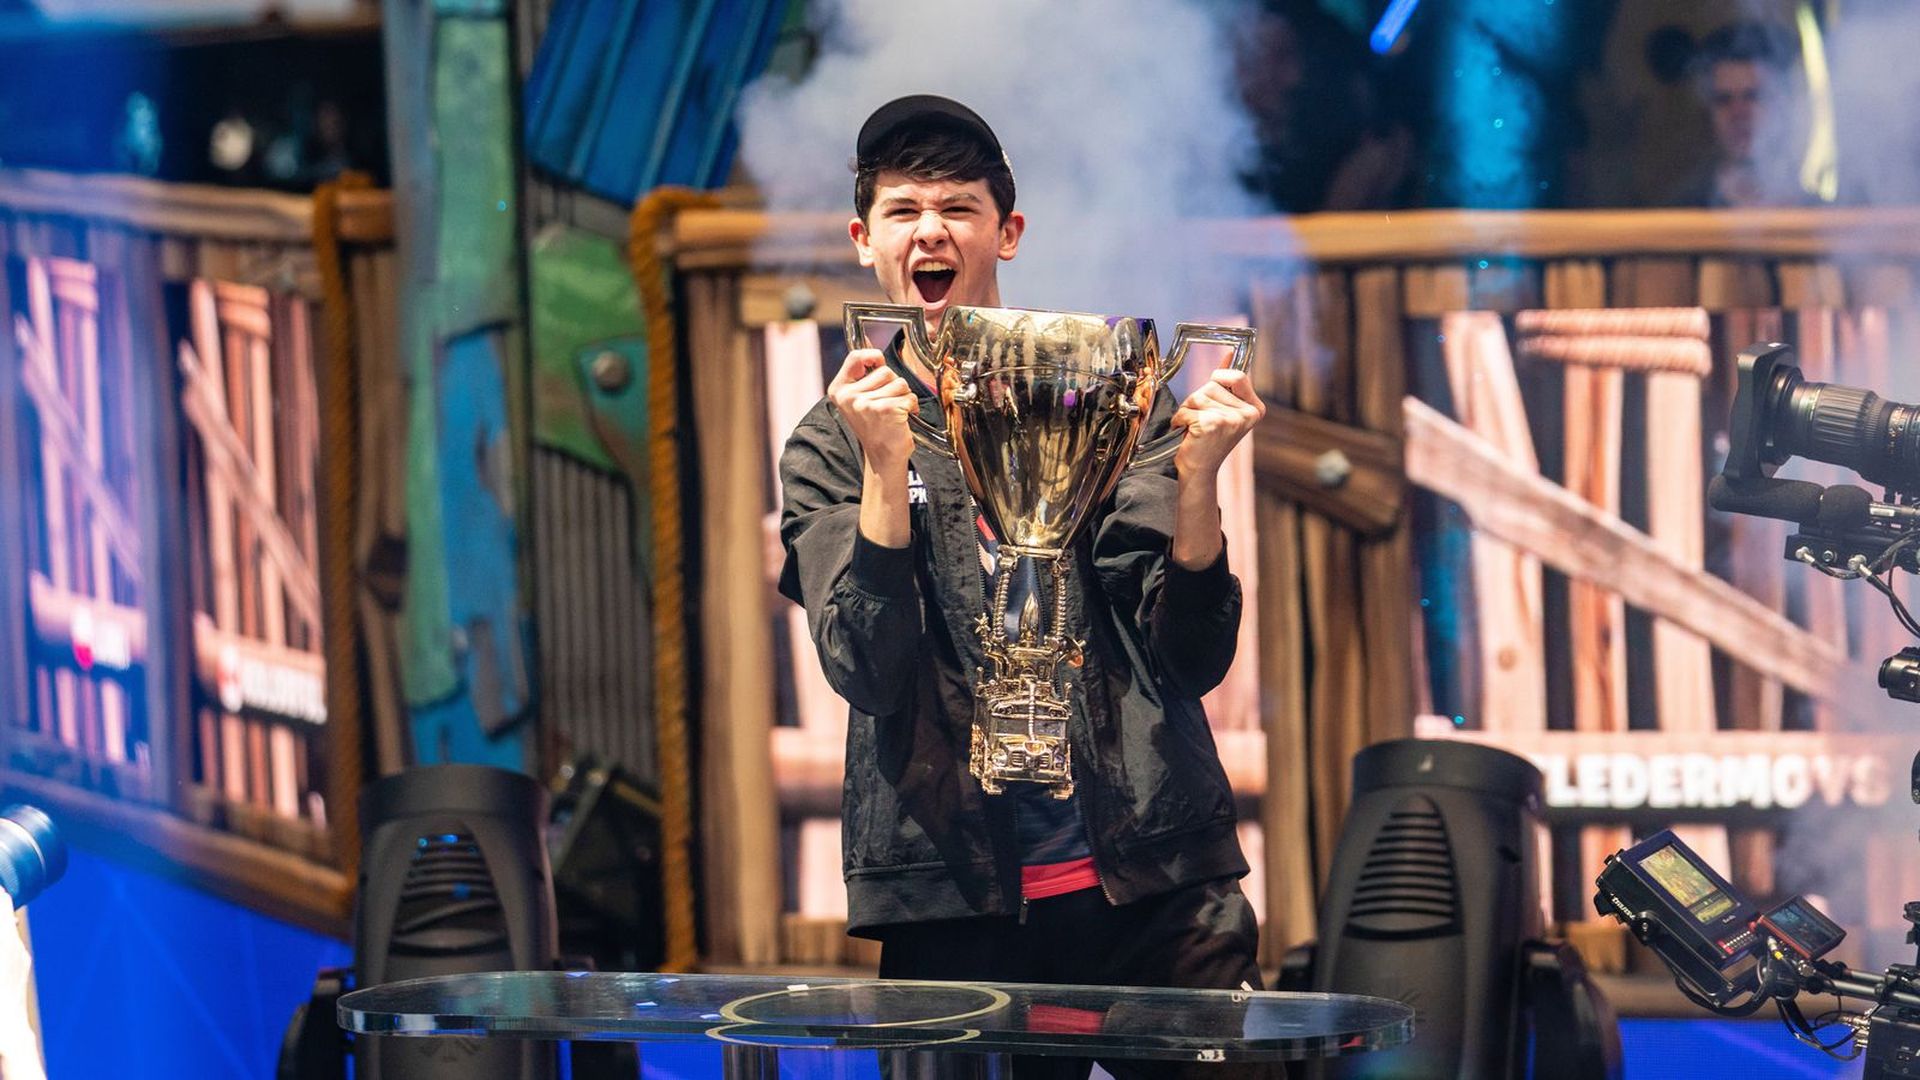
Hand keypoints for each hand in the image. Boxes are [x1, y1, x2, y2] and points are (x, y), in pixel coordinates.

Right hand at [829, 348, 917, 474]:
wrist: (883, 458)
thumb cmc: (875, 426)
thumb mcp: (860, 398)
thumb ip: (863, 373)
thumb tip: (869, 344)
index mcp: (839, 390)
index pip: (855, 357)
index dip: (873, 356)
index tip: (879, 364)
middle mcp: (849, 396)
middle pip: (885, 370)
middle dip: (893, 384)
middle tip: (887, 403)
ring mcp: (865, 403)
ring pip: (900, 382)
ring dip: (903, 396)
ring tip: (894, 412)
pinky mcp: (884, 409)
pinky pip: (909, 396)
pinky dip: (911, 406)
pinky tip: (901, 419)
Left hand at [1171, 367, 1264, 479]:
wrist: (1199, 471)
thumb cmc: (1209, 441)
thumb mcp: (1223, 410)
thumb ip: (1227, 383)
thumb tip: (1229, 354)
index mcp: (1254, 409)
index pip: (1238, 375)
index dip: (1219, 379)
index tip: (1213, 394)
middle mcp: (1247, 414)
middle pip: (1212, 384)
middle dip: (1198, 399)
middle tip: (1202, 420)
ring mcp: (1231, 419)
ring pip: (1197, 396)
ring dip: (1188, 410)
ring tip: (1194, 428)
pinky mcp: (1212, 424)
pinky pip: (1187, 409)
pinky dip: (1180, 419)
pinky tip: (1188, 433)